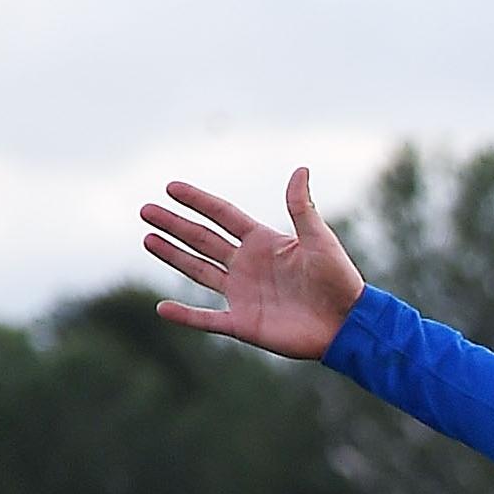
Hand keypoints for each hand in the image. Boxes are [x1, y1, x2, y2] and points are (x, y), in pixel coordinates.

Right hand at [140, 168, 365, 358]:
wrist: (348, 324)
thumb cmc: (339, 280)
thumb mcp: (320, 240)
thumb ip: (302, 207)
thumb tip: (300, 169)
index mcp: (263, 242)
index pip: (223, 215)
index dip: (198, 201)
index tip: (171, 187)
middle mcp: (248, 265)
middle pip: (202, 239)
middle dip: (174, 224)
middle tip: (146, 210)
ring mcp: (243, 293)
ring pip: (198, 270)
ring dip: (172, 256)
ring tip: (147, 238)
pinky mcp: (244, 323)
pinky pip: (207, 319)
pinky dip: (185, 315)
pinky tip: (162, 308)